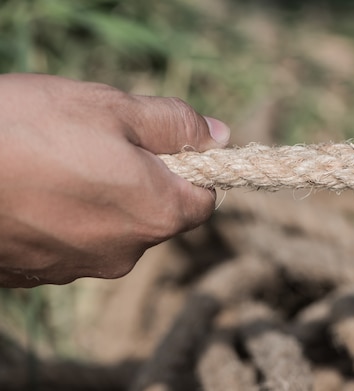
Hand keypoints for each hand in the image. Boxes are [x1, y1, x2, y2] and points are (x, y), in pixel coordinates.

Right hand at [0, 73, 229, 286]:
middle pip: (156, 214)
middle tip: (98, 142)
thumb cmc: (28, 130)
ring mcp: (79, 267)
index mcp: (157, 213)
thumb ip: (175, 123)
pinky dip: (63, 217)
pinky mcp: (39, 273)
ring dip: (99, 197)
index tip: (165, 145)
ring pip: (111, 227)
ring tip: (55, 161)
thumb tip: (218, 134)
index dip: (191, 168)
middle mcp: (126, 252)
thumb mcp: (113, 108)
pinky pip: (69, 241)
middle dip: (142, 179)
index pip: (203, 199)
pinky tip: (31, 188)